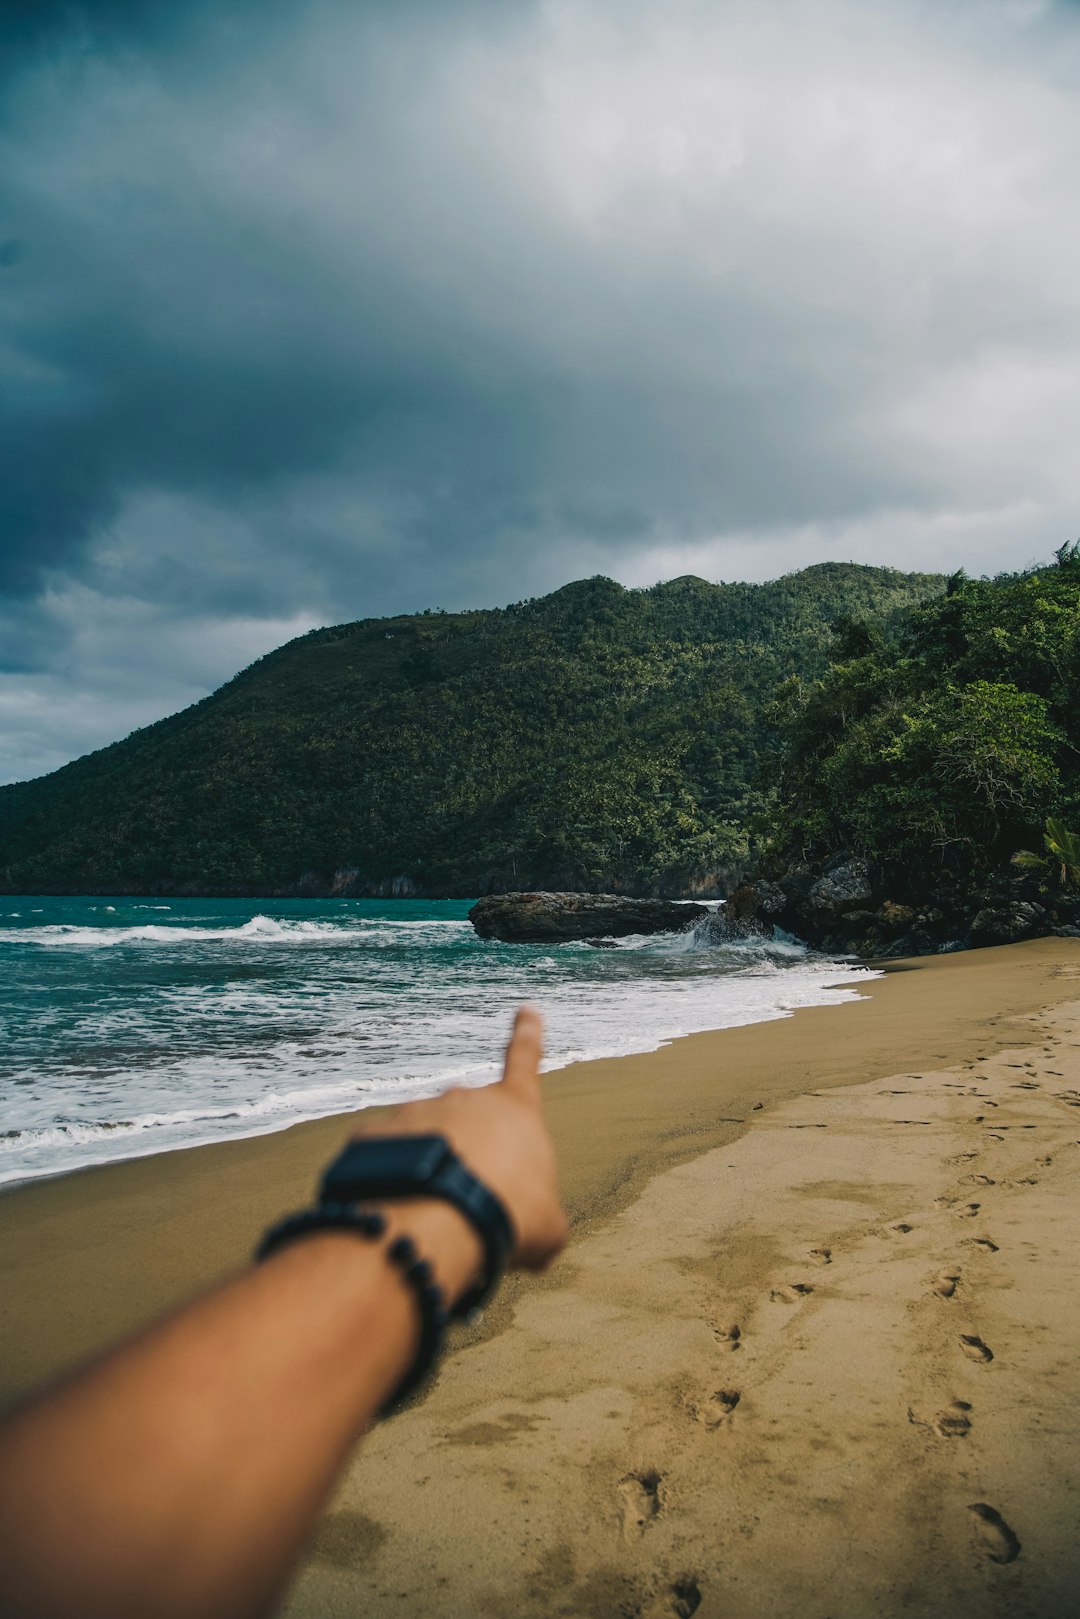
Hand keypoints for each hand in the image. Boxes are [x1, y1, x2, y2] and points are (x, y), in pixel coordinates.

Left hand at [354, 1005, 568, 1271]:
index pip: (525, 1062)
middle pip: (468, 1125)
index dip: (528, 1036)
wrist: (437, 1222)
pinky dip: (390, 1188)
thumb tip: (530, 1232)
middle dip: (468, 1160)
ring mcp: (414, 1113)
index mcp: (513, 1109)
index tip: (526, 1009)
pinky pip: (383, 1162)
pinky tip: (397, 1218)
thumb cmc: (508, 1217)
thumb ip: (542, 1216)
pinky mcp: (372, 1137)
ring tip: (435, 1221)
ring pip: (422, 1145)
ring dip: (428, 1175)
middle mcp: (462, 1098)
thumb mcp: (547, 1226)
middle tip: (470, 1208)